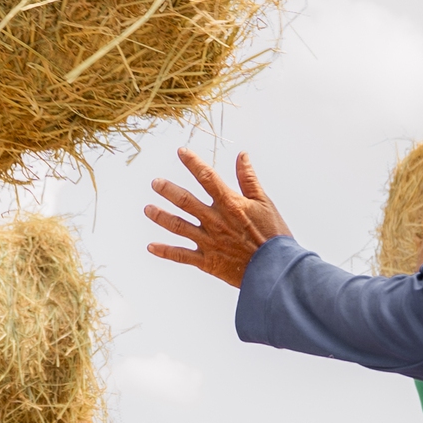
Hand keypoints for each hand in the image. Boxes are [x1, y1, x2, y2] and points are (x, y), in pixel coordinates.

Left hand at [144, 149, 292, 288]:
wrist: (275, 270)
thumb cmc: (274, 235)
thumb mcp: (265, 203)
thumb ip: (249, 179)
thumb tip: (242, 155)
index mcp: (230, 204)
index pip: (207, 177)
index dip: (193, 163)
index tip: (181, 152)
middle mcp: (215, 221)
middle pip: (185, 201)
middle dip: (168, 190)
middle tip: (155, 183)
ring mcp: (209, 242)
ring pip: (178, 227)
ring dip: (161, 216)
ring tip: (147, 208)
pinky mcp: (208, 262)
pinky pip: (182, 256)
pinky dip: (165, 251)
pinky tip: (151, 246)